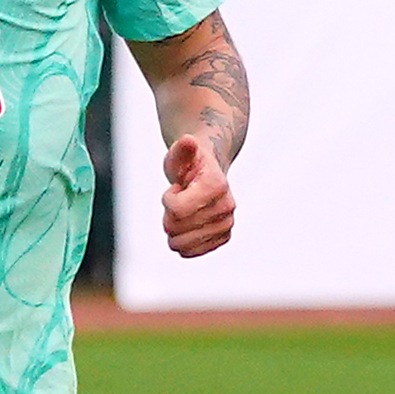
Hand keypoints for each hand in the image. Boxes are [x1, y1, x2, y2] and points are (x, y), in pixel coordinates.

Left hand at [161, 132, 235, 257]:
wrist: (206, 172)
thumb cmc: (189, 161)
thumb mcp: (180, 152)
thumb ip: (182, 148)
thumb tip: (188, 141)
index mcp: (217, 185)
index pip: (177, 210)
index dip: (167, 201)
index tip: (177, 188)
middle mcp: (227, 207)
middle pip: (176, 229)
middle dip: (169, 215)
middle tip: (181, 198)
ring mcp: (226, 224)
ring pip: (181, 245)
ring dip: (174, 229)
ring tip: (185, 210)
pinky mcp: (223, 238)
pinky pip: (190, 252)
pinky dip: (182, 242)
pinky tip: (188, 225)